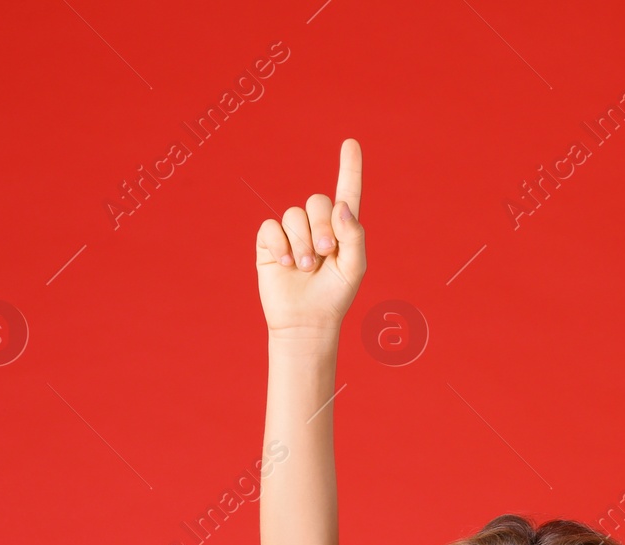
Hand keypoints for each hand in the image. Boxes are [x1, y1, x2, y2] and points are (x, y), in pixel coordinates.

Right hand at [256, 138, 365, 336]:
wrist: (307, 321)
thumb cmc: (335, 296)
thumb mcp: (354, 267)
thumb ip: (353, 235)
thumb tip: (340, 205)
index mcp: (342, 228)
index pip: (347, 192)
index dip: (349, 167)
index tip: (351, 142)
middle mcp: (316, 225)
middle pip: (317, 201)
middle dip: (323, 226)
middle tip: (326, 253)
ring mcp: (291, 232)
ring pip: (294, 214)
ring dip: (303, 243)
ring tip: (306, 267)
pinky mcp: (270, 243)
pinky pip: (271, 227)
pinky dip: (281, 245)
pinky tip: (288, 264)